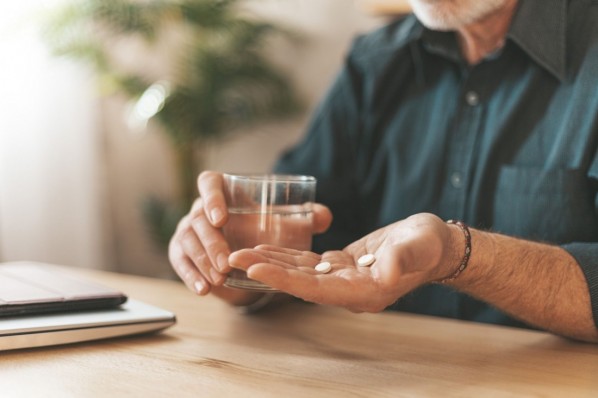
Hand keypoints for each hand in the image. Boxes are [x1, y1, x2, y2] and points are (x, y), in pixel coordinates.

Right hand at [168, 171, 332, 304]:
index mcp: (223, 190)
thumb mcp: (286, 222)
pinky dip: (190, 276)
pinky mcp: (181, 252)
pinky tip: (203, 290)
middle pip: (197, 219)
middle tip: (227, 262)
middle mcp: (200, 207)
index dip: (212, 198)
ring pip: (187, 242)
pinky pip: (180, 262)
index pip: (209, 183)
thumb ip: (307, 217)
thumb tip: (323, 217)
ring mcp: (187, 230)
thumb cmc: (264, 228)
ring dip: (202, 261)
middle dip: (211, 242)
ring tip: (219, 279)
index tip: (221, 218)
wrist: (245, 251)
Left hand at [229, 213, 460, 311]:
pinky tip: (268, 249)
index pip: (315, 289)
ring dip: (270, 263)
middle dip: (266, 272)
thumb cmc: (429, 245)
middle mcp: (348, 291)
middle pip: (299, 284)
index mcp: (364, 292)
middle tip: (232, 258)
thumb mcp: (420, 246)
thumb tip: (387, 270)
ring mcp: (343, 280)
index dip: (284, 279)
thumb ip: (402, 258)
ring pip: (299, 274)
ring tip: (240, 253)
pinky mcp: (341, 266)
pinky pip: (308, 264)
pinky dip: (286, 256)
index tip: (255, 269)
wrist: (435, 245)